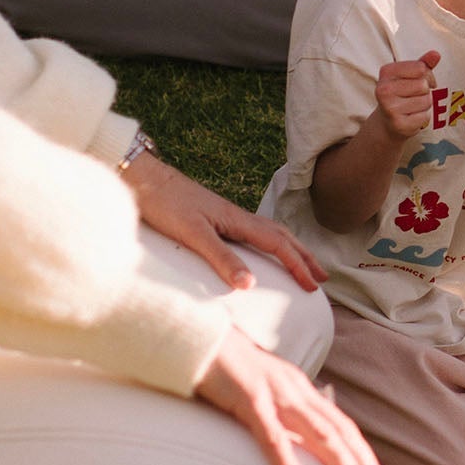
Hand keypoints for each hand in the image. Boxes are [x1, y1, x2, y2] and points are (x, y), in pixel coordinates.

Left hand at [125, 152, 323, 290]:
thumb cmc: (165, 203)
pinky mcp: (215, 217)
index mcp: (237, 220)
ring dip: (290, 248)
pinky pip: (254, 232)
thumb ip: (221, 258)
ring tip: (302, 263)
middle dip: (304, 257)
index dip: (298, 265)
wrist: (143, 178)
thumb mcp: (193, 234)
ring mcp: (227, 216)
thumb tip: (250, 284)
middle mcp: (238, 216)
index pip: (278, 244)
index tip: (312, 286)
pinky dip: (270, 242)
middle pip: (282, 236)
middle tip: (321, 277)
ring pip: (271, 231)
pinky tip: (262, 250)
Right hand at [194, 332, 390, 464]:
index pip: (342, 425)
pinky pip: (271, 437)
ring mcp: (275, 393)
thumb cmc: (224, 369)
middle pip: (340, 432)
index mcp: (300, 389)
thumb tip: (290, 444)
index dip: (362, 455)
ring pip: (320, 435)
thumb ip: (278, 414)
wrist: (195, 337)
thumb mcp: (260, 392)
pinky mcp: (249, 398)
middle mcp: (297, 390)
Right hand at [371, 50, 441, 138]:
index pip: (421, 68)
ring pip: (426, 101)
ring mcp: (389, 108)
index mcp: (386, 72)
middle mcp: (384, 89)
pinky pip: (425, 116)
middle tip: (415, 96)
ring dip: (425, 104)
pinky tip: (411, 117)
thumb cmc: (402, 93)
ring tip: (412, 106)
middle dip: (425, 91)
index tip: (421, 81)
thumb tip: (436, 54)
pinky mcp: (398, 124)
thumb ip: (423, 64)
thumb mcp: (410, 75)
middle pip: (423, 85)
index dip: (427, 75)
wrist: (387, 122)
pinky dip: (423, 117)